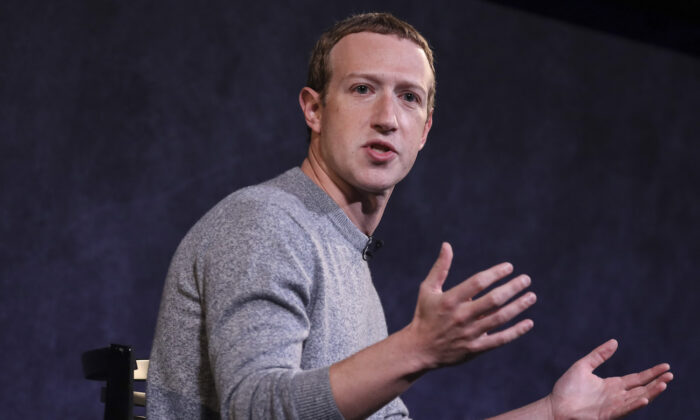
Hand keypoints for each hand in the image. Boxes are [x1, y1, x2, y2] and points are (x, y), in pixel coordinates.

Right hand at [406, 242, 535, 368]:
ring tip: (531, 296)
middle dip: (512, 288)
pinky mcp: (475, 348)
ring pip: (500, 318)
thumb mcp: (428, 290)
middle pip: (493, 300)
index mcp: (450, 300)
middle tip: (526, 279)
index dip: (495, 273)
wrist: (420, 349)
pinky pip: (500, 340)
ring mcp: (469, 333)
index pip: (478, 282)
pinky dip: (516, 332)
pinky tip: (528, 322)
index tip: (509, 267)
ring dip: (518, 306)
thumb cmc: (425, 315)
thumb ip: (440, 268)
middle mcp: (461, 316)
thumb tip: (447, 245)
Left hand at [548, 339, 672, 418]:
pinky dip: (634, 404)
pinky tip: (644, 398)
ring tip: (664, 384)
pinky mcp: (607, 414)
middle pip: (642, 388)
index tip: (665, 366)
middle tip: (670, 374)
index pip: (637, 378)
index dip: (651, 373)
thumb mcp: (583, 366)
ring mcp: (613, 406)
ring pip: (637, 398)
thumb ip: (599, 355)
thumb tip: (615, 341)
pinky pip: (624, 409)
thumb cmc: (566, 389)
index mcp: (612, 385)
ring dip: (651, 393)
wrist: (555, 406)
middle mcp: (616, 396)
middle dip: (656, 382)